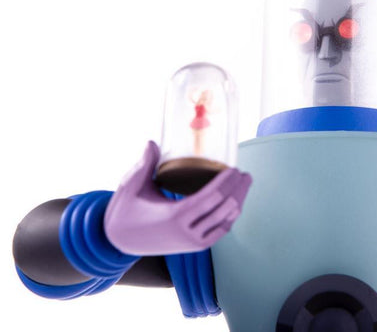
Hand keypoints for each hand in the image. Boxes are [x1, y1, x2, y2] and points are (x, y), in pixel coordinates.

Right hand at [104, 141, 251, 255]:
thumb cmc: (125, 209)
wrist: (118, 241)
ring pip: (225, 221)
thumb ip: (144, 164)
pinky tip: (236, 204)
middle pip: (223, 208)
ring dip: (238, 202)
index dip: (226, 183)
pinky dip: (230, 218)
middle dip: (238, 191)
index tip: (235, 168)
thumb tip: (153, 142)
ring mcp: (191, 242)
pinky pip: (219, 233)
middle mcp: (186, 232)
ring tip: (244, 184)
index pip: (210, 198)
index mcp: (174, 216)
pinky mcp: (193, 247)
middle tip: (246, 174)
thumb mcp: (131, 185)